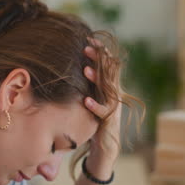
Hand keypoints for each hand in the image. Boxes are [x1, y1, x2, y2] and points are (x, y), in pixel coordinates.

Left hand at [83, 38, 121, 169]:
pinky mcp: (109, 121)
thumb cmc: (94, 119)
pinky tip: (86, 101)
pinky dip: (95, 106)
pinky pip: (103, 112)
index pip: (107, 64)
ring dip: (96, 79)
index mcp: (110, 87)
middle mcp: (114, 94)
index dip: (100, 51)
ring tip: (85, 70)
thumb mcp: (90, 98)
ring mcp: (113, 107)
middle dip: (98, 59)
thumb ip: (86, 84)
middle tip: (86, 47)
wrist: (105, 145)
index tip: (89, 38)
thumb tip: (70, 67)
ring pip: (107, 89)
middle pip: (109, 72)